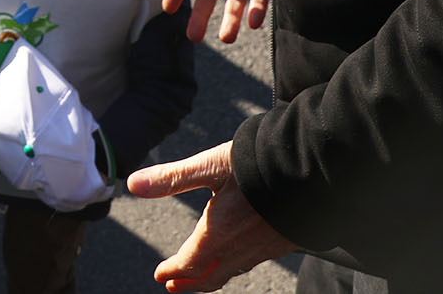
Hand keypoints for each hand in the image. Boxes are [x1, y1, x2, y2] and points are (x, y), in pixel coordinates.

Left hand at [129, 141, 294, 291]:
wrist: (310, 167)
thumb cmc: (257, 162)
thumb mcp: (209, 165)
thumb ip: (172, 178)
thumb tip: (133, 184)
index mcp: (219, 230)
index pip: (189, 261)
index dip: (173, 270)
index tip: (160, 275)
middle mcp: (241, 245)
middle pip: (211, 275)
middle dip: (190, 282)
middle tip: (174, 285)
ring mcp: (265, 246)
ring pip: (234, 270)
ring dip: (213, 276)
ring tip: (202, 276)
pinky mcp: (284, 241)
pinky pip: (256, 261)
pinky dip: (238, 265)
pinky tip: (238, 257)